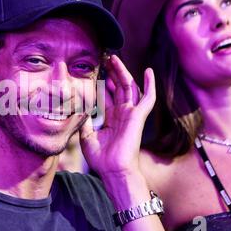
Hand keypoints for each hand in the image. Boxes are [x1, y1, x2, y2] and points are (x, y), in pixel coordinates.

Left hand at [79, 55, 155, 176]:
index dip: (103, 84)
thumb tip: (80, 108)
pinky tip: (149, 71)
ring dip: (123, 72)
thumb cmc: (101, 158)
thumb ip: (85, 121)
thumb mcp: (87, 136)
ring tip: (115, 59)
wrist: (113, 170)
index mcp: (112, 119)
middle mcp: (122, 114)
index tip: (97, 72)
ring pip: (129, 87)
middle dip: (112, 73)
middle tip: (106, 59)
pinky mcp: (139, 116)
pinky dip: (150, 84)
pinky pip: (148, 98)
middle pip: (118, 88)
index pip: (108, 96)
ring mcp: (132, 114)